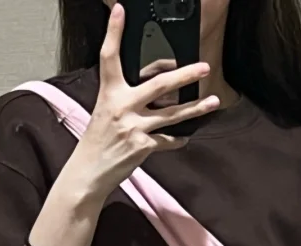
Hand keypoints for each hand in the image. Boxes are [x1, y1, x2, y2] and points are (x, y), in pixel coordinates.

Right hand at [65, 4, 218, 202]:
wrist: (88, 174)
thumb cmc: (96, 143)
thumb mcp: (104, 112)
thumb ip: (123, 99)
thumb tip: (150, 92)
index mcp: (109, 94)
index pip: (110, 57)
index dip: (114, 32)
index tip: (120, 10)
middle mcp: (122, 107)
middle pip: (160, 85)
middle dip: (185, 75)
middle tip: (204, 67)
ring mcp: (133, 127)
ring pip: (172, 114)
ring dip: (196, 108)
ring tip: (213, 101)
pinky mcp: (142, 147)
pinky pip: (166, 140)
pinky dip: (177, 140)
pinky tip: (185, 137)